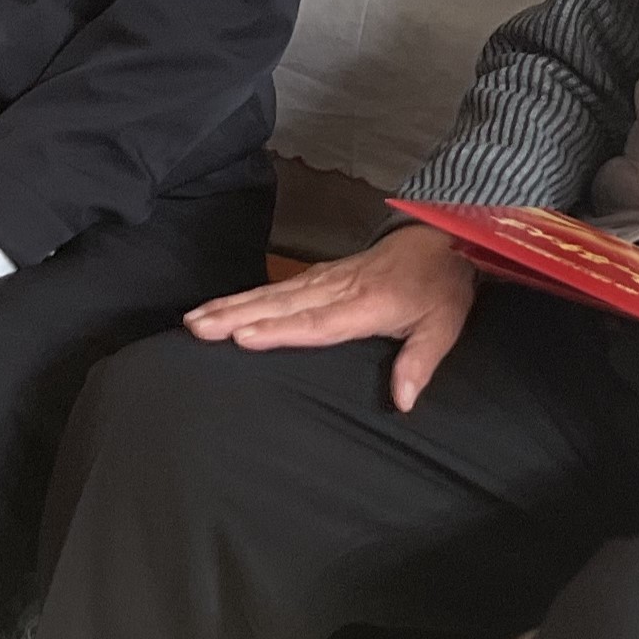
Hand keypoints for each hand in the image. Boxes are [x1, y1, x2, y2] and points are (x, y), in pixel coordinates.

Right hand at [183, 223, 477, 411]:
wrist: (444, 236)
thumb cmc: (442, 286)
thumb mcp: (444, 326)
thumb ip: (419, 362)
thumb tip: (402, 402)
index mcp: (368, 304)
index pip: (318, 322)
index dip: (280, 331)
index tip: (243, 338)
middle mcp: (339, 288)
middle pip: (283, 305)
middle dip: (237, 315)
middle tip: (197, 328)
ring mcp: (326, 278)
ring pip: (273, 293)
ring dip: (232, 305)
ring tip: (194, 319)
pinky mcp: (321, 274)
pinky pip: (278, 287)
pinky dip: (247, 296)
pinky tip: (222, 305)